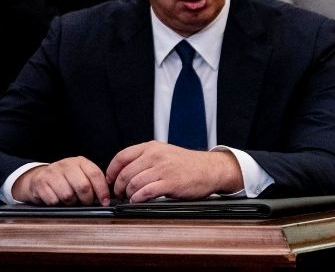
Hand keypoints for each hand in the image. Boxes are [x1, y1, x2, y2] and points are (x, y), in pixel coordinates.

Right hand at [12, 157, 109, 205]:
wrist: (39, 176)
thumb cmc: (65, 178)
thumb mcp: (80, 174)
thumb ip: (92, 182)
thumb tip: (106, 197)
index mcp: (80, 162)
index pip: (95, 174)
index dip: (102, 190)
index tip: (105, 201)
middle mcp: (66, 165)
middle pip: (83, 186)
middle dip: (87, 199)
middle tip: (86, 203)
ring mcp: (52, 173)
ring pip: (68, 195)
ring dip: (71, 202)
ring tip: (71, 200)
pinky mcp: (40, 183)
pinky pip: (53, 200)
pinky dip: (58, 204)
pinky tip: (58, 200)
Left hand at [106, 141, 243, 201]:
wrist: (211, 169)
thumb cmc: (187, 164)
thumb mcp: (165, 153)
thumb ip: (145, 159)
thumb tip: (122, 174)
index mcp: (153, 147)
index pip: (122, 157)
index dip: (111, 171)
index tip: (110, 181)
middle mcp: (157, 155)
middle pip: (125, 173)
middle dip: (118, 187)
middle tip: (120, 194)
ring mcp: (164, 169)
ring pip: (134, 183)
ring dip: (128, 194)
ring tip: (131, 198)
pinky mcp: (171, 183)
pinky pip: (146, 192)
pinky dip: (138, 198)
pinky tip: (140, 200)